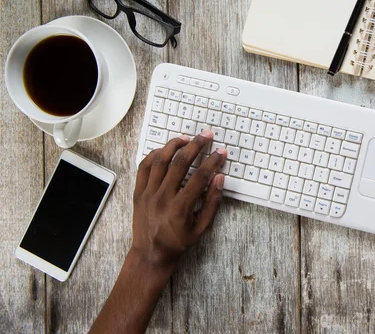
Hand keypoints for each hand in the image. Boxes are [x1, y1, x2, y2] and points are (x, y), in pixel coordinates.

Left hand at [131, 132, 226, 270]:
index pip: (199, 177)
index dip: (212, 162)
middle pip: (179, 163)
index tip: (221, 153)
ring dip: (174, 145)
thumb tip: (219, 179)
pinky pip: (144, 167)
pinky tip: (165, 150)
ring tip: (186, 138)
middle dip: (195, 146)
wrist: (150, 254)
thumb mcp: (201, 228)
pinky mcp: (138, 192)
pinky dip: (154, 155)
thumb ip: (212, 202)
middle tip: (206, 136)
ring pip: (159, 161)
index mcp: (179, 208)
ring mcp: (147, 194)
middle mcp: (162, 198)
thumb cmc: (177, 242)